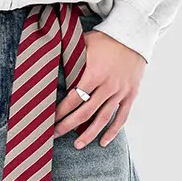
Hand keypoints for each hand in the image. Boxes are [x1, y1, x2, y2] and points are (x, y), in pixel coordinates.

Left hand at [53, 30, 144, 147]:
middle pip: (85, 113)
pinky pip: (122, 117)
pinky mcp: (131, 94)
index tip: (50, 119)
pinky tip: (103, 142)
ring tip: (78, 145)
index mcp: (93, 74)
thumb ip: (70, 58)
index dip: (61, 112)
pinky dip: (113, 131)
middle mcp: (108, 86)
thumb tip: (48, 65)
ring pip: (103, 119)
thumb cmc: (104, 39)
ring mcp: (121, 92)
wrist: (133, 35)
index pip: (73, 99)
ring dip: (89, 134)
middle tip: (56, 135)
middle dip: (68, 126)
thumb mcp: (84, 44)